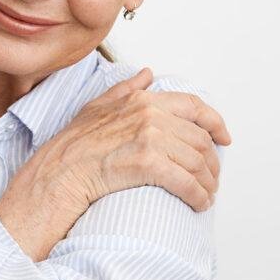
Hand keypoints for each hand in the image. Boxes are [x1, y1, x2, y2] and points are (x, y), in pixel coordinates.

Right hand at [0, 67, 231, 260]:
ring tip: (206, 195)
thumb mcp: (96, 107)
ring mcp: (149, 138)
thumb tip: (148, 75)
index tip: (224, 138)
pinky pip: (187, 182)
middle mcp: (149, 115)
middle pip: (199, 138)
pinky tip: (198, 204)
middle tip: (212, 178)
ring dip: (208, 183)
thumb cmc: (71, 149)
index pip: (193, 106)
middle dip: (211, 162)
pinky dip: (198, 196)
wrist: (55, 176)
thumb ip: (125, 89)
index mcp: (141, 100)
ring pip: (196, 161)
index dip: (215, 123)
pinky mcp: (148, 164)